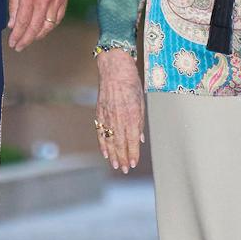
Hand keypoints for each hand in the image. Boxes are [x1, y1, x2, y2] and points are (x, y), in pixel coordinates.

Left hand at [7, 0, 69, 50]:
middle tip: (19, 47)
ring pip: (48, 26)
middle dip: (26, 40)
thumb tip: (12, 25)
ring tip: (28, 40)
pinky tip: (41, 30)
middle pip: (35, 27)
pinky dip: (49, 27)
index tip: (12, 43)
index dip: (18, 35)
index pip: (23, 21)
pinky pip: (57, 19)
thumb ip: (14, 6)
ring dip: (37, 36)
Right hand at [95, 48, 144, 173]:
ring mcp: (107, 115)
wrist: (114, 70)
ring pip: (109, 139)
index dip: (133, 153)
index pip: (133, 140)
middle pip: (120, 143)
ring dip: (112, 154)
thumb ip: (140, 122)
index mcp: (132, 115)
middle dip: (123, 158)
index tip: (133, 163)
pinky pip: (100, 132)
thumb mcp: (141, 102)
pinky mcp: (99, 112)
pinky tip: (105, 152)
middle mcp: (119, 117)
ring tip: (115, 165)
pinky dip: (102, 143)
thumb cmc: (131, 84)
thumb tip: (140, 138)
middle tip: (124, 170)